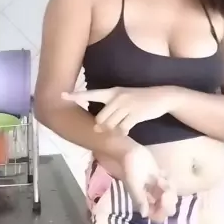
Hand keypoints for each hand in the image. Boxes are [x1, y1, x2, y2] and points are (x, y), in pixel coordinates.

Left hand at [62, 86, 178, 134]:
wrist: (162, 96)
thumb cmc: (138, 98)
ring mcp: (126, 105)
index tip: (61, 95)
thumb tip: (97, 127)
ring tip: (121, 125)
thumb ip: (109, 108)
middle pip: (100, 118)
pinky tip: (127, 129)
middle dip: (103, 126)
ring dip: (113, 130)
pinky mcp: (136, 114)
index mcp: (111, 92)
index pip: (90, 93)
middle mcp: (117, 97)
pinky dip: (123, 132)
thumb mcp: (122, 96)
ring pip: (110, 125)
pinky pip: (123, 129)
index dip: (75, 95)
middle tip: (112, 125)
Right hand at [119, 143, 177, 220]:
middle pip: (167, 209)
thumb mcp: (133, 183)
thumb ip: (139, 198)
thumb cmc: (130, 167)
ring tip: (161, 178)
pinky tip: (162, 173)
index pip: (156, 216)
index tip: (163, 198)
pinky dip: (169, 181)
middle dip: (169, 199)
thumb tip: (144, 214)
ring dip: (169, 188)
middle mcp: (150, 198)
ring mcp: (156, 190)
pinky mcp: (160, 181)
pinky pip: (171, 186)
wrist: (131, 152)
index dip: (162, 211)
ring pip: (171, 197)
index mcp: (143, 202)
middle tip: (164, 187)